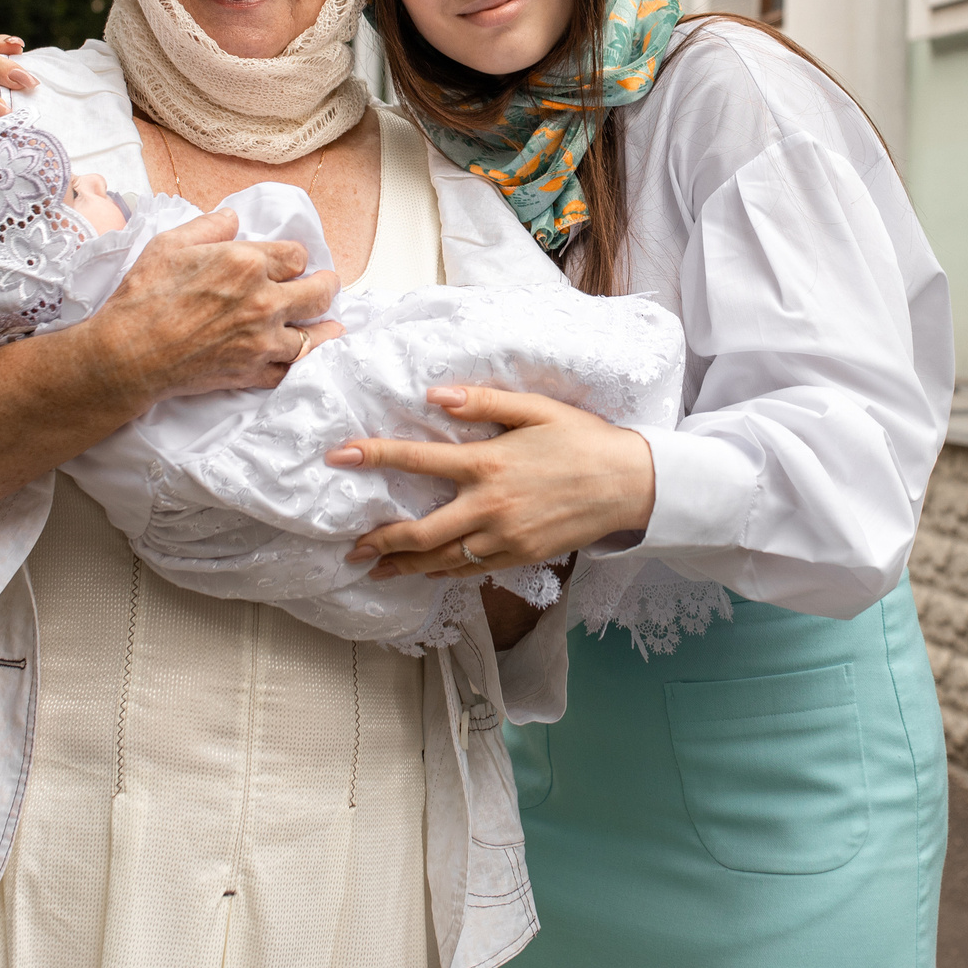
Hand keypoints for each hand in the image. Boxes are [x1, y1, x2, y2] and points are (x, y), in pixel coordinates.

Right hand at [83, 207, 345, 399]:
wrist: (128, 353)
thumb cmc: (144, 295)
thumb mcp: (170, 244)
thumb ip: (209, 226)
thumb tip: (233, 217)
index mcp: (247, 262)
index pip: (297, 255)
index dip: (295, 257)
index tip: (291, 263)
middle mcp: (264, 300)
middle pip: (319, 291)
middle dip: (325, 285)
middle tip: (326, 285)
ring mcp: (262, 339)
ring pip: (315, 335)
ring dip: (324, 328)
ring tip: (330, 324)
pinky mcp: (254, 372)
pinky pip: (291, 370)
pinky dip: (300, 364)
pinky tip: (306, 357)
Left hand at [328, 387, 656, 577]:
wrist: (630, 483)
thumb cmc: (583, 438)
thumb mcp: (535, 408)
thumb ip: (482, 402)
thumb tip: (434, 394)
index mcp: (487, 463)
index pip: (416, 460)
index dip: (373, 456)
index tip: (337, 457)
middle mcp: (489, 506)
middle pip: (419, 532)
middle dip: (379, 541)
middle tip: (351, 548)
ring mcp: (504, 538)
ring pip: (441, 559)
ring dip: (403, 566)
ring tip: (375, 570)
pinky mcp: (520, 557)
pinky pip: (472, 571)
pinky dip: (443, 573)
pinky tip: (426, 572)